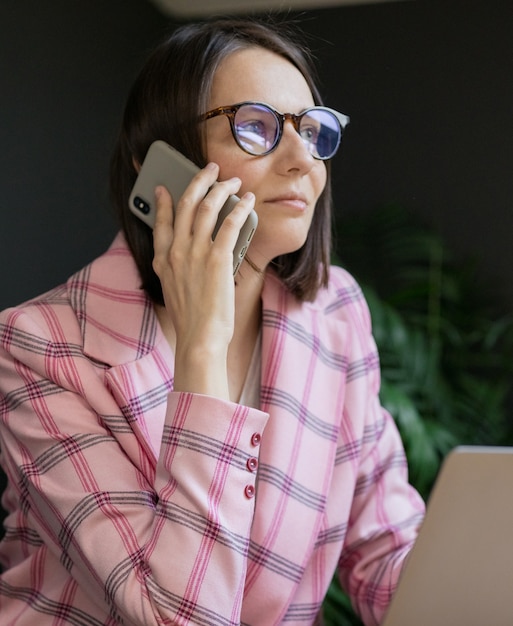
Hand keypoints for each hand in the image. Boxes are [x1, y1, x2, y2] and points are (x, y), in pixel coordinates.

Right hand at [152, 162, 254, 399]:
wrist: (199, 338)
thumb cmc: (191, 319)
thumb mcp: (172, 290)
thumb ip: (174, 267)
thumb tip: (186, 251)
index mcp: (162, 260)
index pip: (160, 221)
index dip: (164, 200)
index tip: (167, 187)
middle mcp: (175, 251)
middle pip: (185, 204)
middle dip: (199, 180)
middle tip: (210, 169)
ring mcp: (195, 253)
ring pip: (207, 207)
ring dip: (222, 188)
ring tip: (233, 181)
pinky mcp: (217, 259)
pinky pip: (230, 223)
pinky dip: (240, 208)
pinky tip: (248, 201)